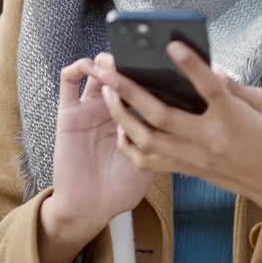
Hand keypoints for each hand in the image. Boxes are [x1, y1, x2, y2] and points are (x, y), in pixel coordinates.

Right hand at [38, 54, 152, 262]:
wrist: (89, 209)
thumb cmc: (123, 188)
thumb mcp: (155, 160)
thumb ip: (167, 136)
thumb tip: (193, 108)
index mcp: (133, 116)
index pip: (142, 82)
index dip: (151, 68)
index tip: (167, 56)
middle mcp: (112, 108)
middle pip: (120, 72)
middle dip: (129, 58)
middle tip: (138, 53)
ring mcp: (90, 108)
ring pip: (96, 71)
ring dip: (105, 60)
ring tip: (114, 61)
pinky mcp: (69, 113)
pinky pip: (68, 82)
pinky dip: (77, 67)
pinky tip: (89, 67)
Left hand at [99, 43, 261, 249]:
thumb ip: (234, 86)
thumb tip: (209, 68)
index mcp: (233, 119)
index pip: (210, 88)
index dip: (192, 66)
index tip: (173, 45)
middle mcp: (209, 139)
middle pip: (162, 115)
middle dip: (130, 91)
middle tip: (108, 70)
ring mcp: (194, 157)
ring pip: (147, 139)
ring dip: (122, 115)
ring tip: (106, 93)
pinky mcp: (187, 170)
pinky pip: (149, 161)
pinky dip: (130, 144)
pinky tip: (120, 126)